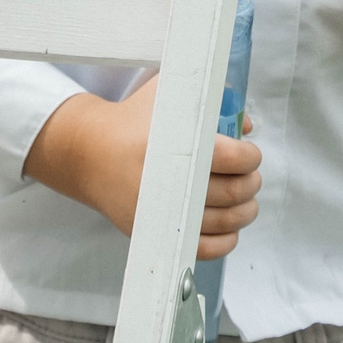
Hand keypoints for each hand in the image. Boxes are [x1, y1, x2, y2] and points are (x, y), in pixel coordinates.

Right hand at [22, 79, 262, 259]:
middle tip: (251, 176)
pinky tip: (231, 227)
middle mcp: (172, 183)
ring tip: (246, 200)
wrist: (91, 154)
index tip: (250, 153)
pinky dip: (226, 240)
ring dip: (246, 211)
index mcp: (178, 146)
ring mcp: (163, 213)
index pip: (234, 158)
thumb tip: (248, 127)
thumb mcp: (169, 93)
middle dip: (251, 183)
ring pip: (225, 222)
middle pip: (234, 191)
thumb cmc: (135, 119)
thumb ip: (213, 99)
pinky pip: (204, 249)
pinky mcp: (155, 233)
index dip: (251, 156)